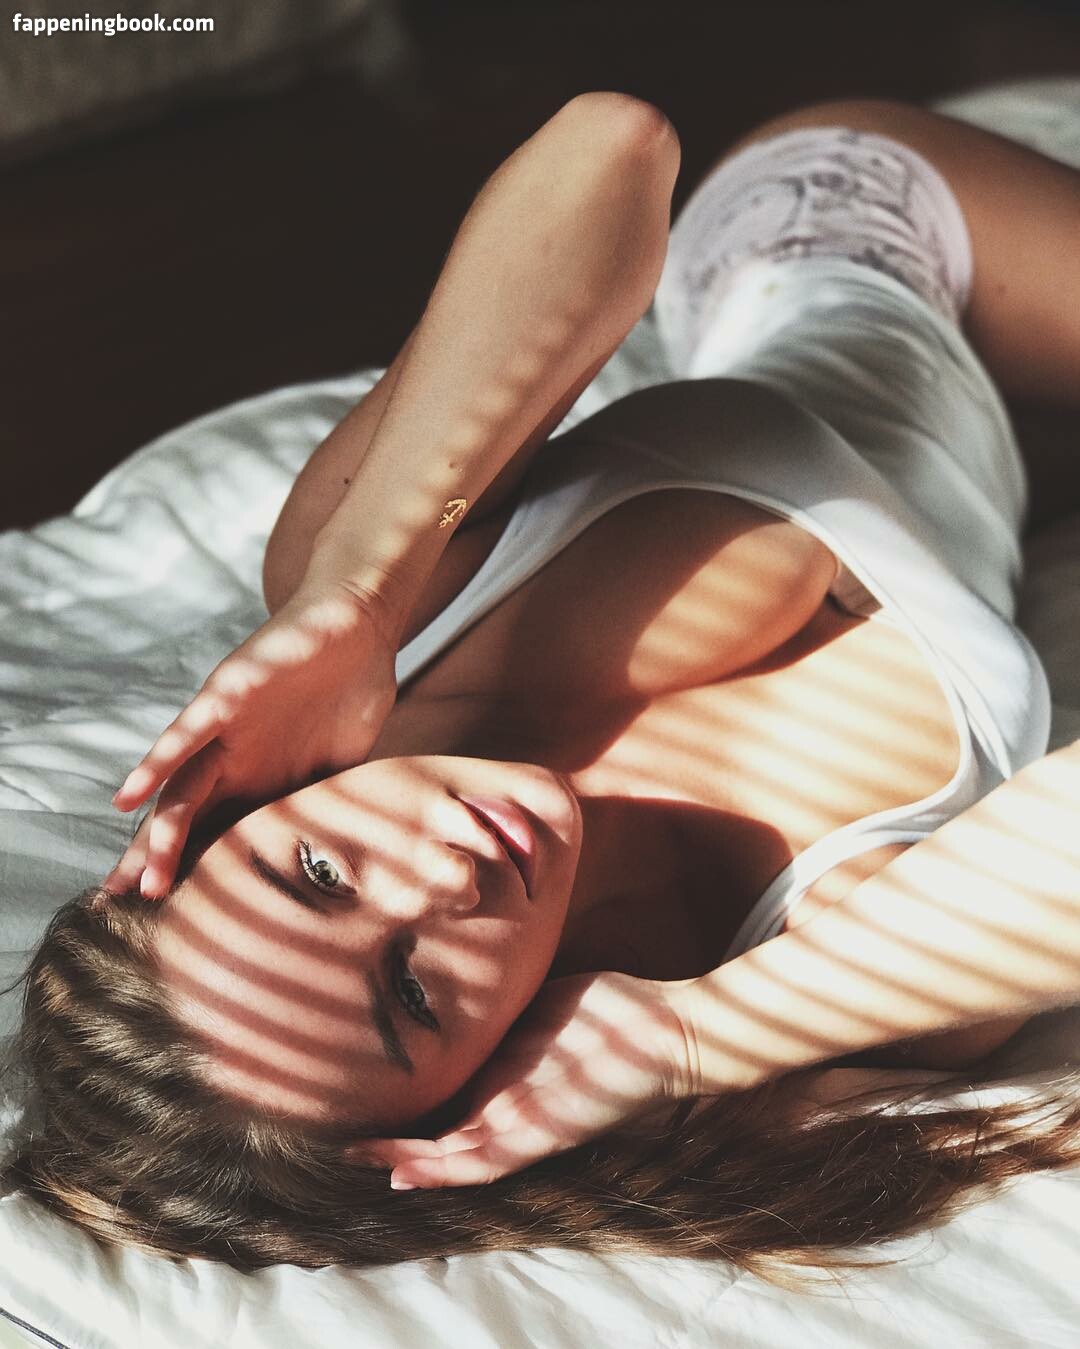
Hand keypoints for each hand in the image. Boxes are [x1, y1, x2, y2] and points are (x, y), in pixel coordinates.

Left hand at [106, 580, 398, 896]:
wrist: (357, 624)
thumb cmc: (352, 690)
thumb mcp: (345, 765)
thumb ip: (332, 803)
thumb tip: (344, 860)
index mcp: (262, 779)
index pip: (218, 835)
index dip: (195, 876)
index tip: (172, 926)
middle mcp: (235, 760)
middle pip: (185, 821)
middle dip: (154, 864)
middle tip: (127, 911)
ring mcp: (227, 730)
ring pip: (180, 791)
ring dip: (157, 834)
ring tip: (135, 878)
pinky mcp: (229, 694)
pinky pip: (188, 734)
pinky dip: (157, 764)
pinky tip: (129, 796)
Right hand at [356, 970, 696, 1187]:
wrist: (672, 1031)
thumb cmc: (615, 1013)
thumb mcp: (545, 1005)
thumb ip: (508, 1010)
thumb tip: (472, 980)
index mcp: (515, 1089)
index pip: (454, 1112)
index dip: (411, 1119)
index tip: (365, 1109)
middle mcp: (517, 1115)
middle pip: (446, 1143)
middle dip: (395, 1146)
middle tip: (344, 1144)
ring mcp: (529, 1125)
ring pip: (456, 1158)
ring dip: (408, 1161)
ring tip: (360, 1159)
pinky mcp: (545, 1131)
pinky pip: (487, 1160)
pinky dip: (445, 1170)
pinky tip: (408, 1171)